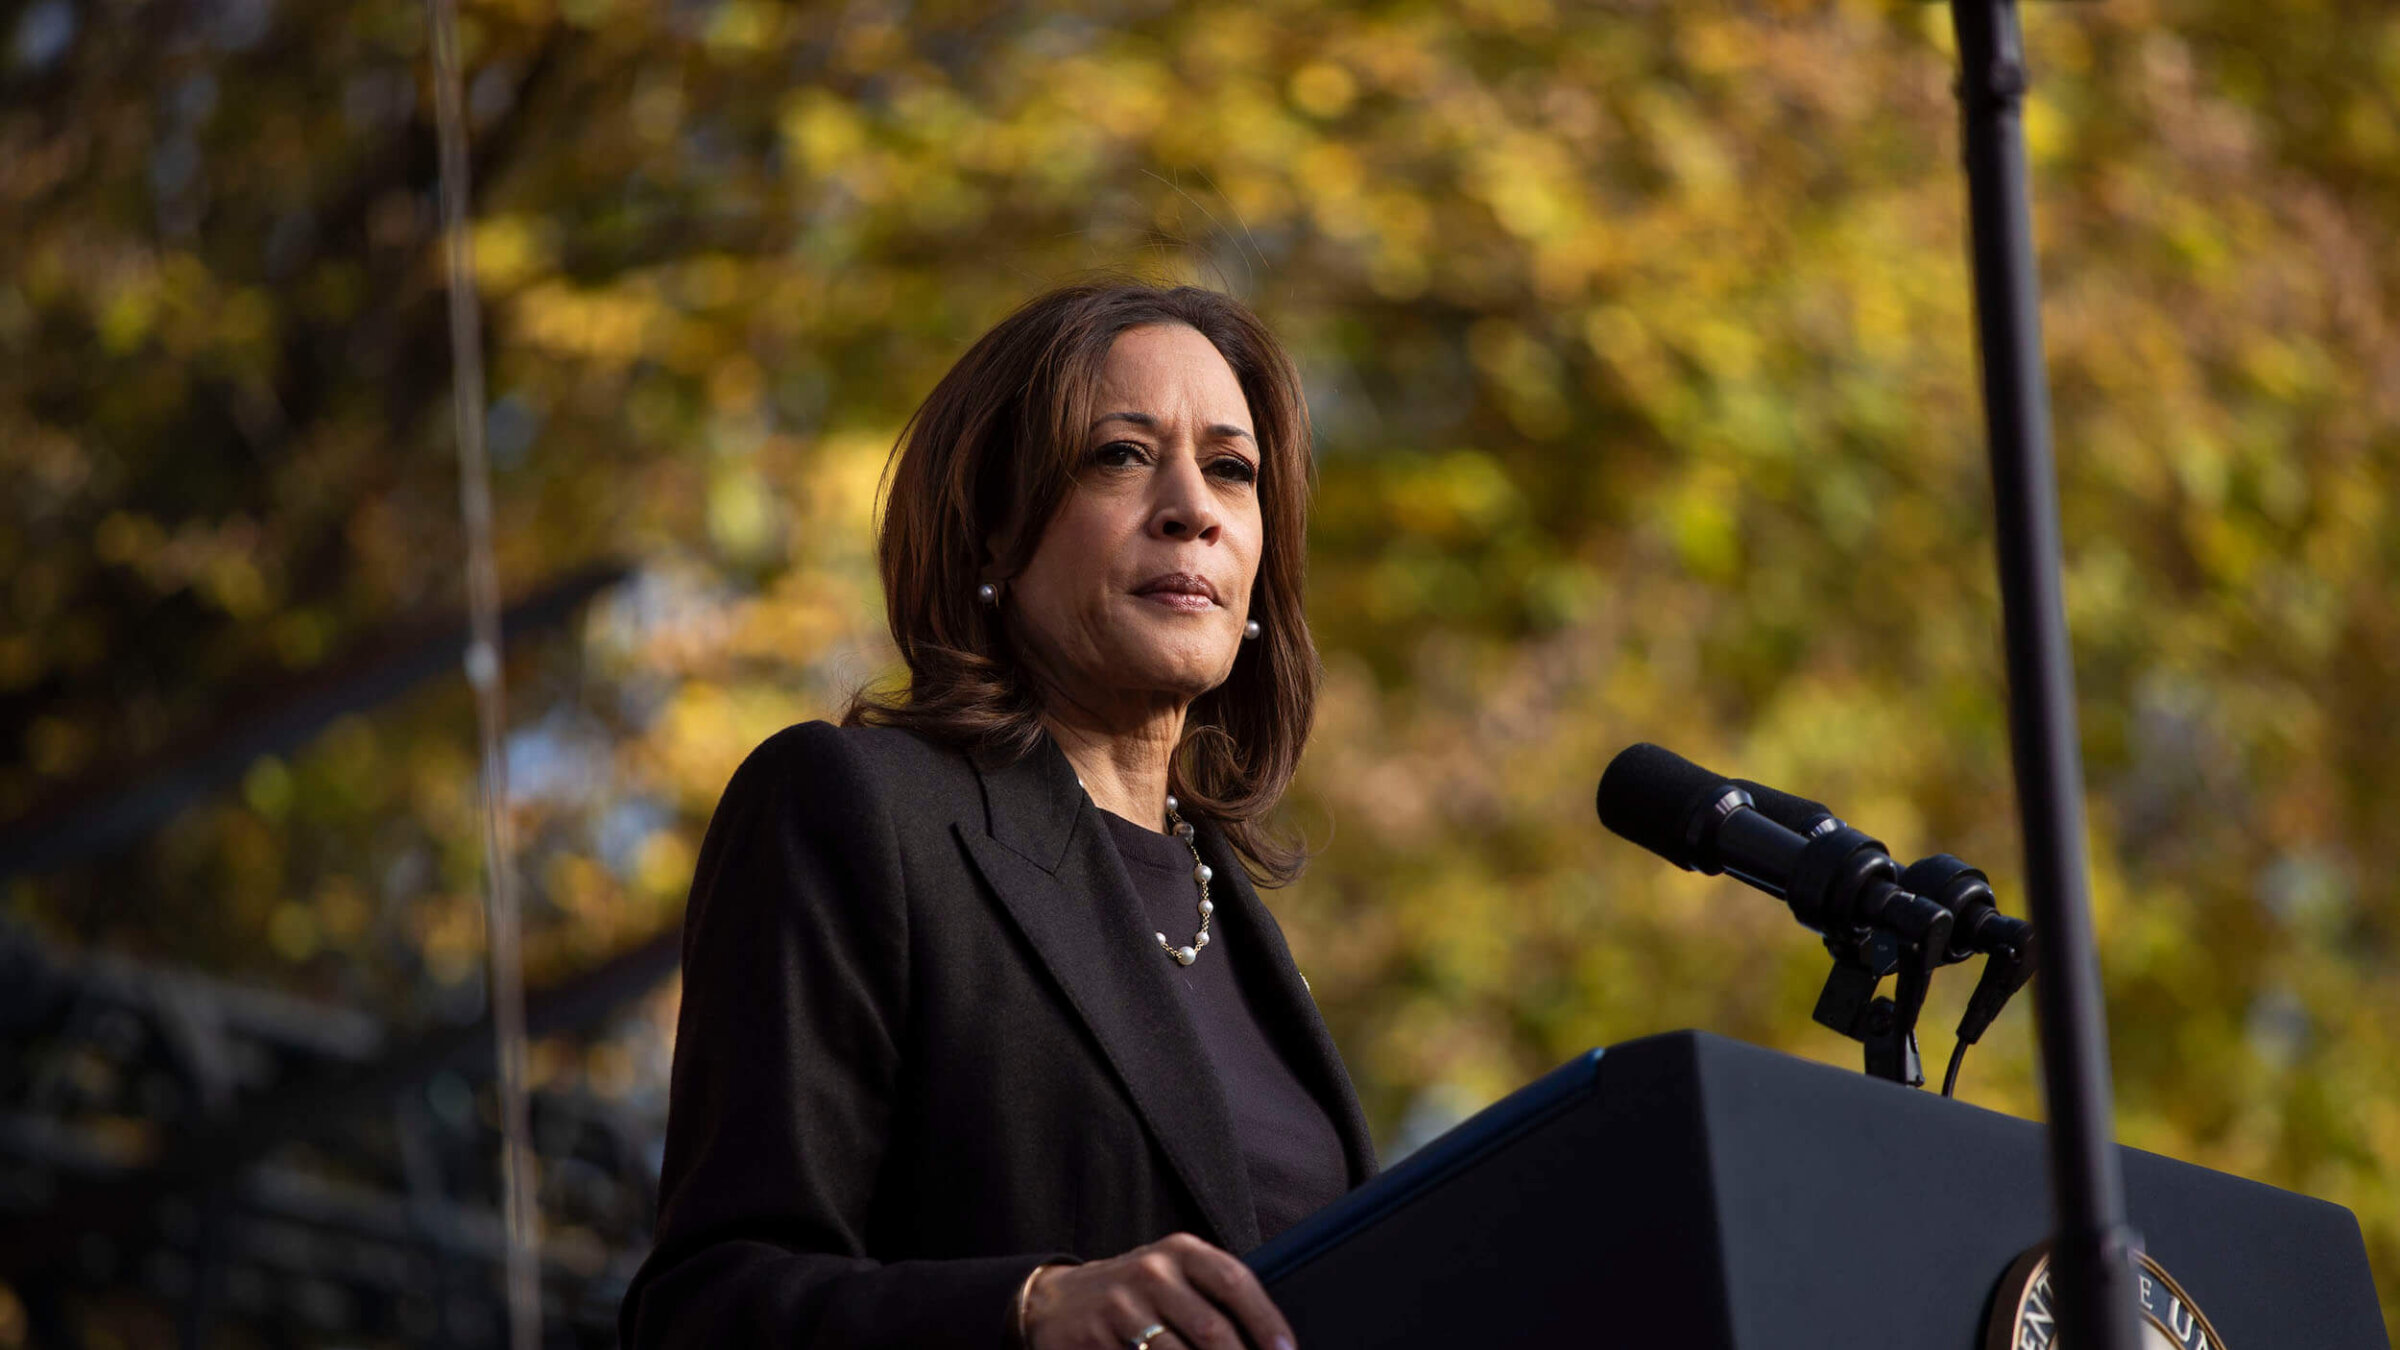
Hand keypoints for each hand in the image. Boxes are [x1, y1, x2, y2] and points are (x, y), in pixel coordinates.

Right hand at [1022, 1232, 1295, 1349]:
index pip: (1234, 1281)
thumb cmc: (1133, 1294)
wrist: (1055, 1302)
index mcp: (1181, 1252)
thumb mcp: (1171, 1276)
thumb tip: (1269, 1343)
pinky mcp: (1099, 1337)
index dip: (1266, 1321)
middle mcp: (1152, 1271)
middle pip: (1211, 1328)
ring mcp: (1122, 1305)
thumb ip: (1214, 1298)